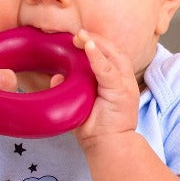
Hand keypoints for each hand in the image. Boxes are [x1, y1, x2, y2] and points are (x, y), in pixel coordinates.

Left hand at [70, 29, 139, 146]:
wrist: (108, 147)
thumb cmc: (94, 128)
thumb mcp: (79, 103)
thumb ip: (69, 90)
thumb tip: (55, 78)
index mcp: (115, 79)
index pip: (107, 54)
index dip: (93, 42)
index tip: (77, 37)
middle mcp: (123, 79)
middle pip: (112, 50)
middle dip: (94, 38)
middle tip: (77, 33)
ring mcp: (124, 84)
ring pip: (113, 56)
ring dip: (97, 43)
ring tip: (82, 36)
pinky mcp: (121, 92)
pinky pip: (109, 71)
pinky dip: (99, 57)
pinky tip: (89, 46)